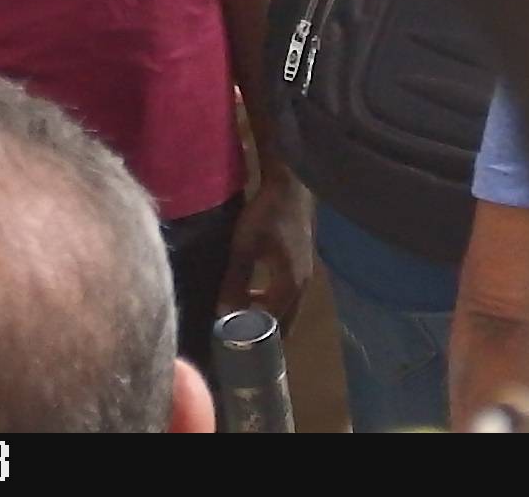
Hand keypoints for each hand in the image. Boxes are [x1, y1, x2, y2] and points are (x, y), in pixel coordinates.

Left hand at [217, 164, 314, 325]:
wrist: (289, 185)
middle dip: (264, 333)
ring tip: (242, 319)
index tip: (234, 343)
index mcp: (290, 284)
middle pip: (286, 321)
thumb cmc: (267, 214)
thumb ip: (236, 281)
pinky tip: (253, 294)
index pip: (274, 324)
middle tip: (239, 340)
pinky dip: (273, 302)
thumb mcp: (245, 247)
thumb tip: (222, 313)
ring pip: (287, 307)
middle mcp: (302, 284)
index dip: (254, 336)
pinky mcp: (302, 263)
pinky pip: (288, 294)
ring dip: (267, 315)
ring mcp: (305, 273)